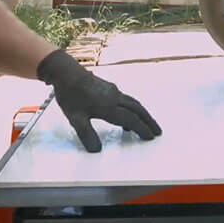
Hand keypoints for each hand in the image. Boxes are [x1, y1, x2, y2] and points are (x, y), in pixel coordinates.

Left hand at [36, 49, 162, 151]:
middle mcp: (115, 98)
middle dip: (148, 121)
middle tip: (157, 131)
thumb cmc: (70, 95)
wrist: (66, 72)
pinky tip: (125, 113)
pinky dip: (132, 108)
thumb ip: (87, 135)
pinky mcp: (108, 87)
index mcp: (109, 107)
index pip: (131, 119)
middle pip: (137, 110)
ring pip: (133, 103)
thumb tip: (97, 151)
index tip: (151, 136)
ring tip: (146, 124)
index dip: (142, 129)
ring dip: (142, 113)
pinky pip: (126, 99)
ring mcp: (112, 91)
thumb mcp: (75, 118)